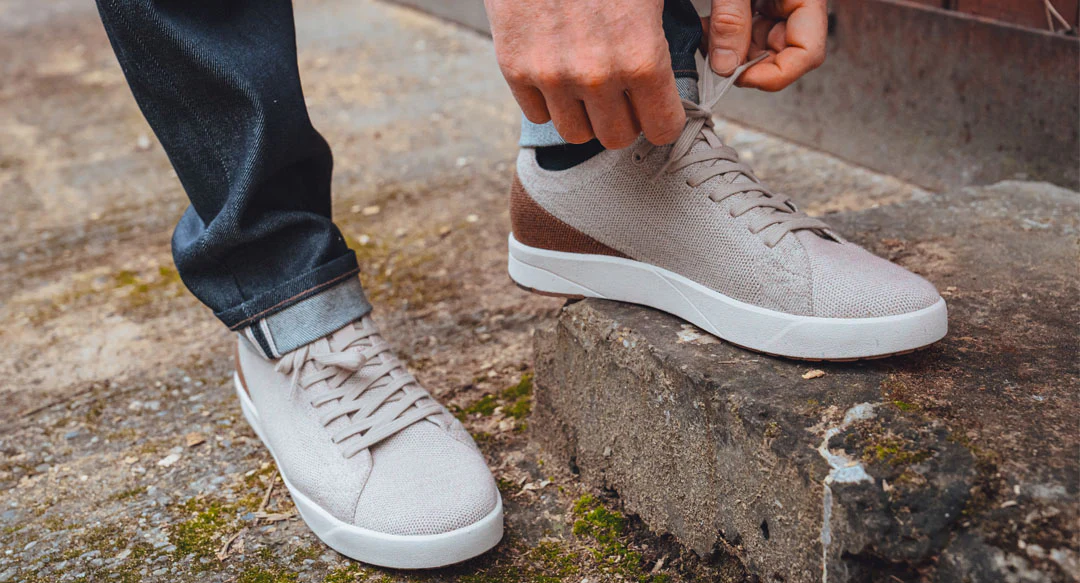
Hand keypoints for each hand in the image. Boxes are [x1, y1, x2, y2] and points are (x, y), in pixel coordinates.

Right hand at [485, 0, 685, 148]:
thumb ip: (698, 24)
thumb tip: (723, 62)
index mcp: (641, 58)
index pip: (661, 130)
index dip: (662, 117)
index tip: (657, 105)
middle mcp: (595, 76)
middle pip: (617, 137)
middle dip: (625, 118)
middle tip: (624, 92)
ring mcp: (551, 75)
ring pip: (576, 133)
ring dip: (586, 114)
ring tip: (590, 82)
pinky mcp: (515, 67)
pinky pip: (538, 114)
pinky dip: (550, 99)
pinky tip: (560, 69)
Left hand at [705, 0, 826, 91]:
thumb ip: (731, 19)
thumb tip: (725, 66)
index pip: (807, 54)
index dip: (773, 74)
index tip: (737, 76)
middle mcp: (797, 7)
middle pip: (780, 56)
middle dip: (743, 64)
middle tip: (712, 58)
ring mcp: (778, 7)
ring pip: (758, 48)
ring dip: (728, 52)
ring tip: (705, 36)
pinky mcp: (760, 4)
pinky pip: (747, 32)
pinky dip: (724, 37)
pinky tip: (707, 29)